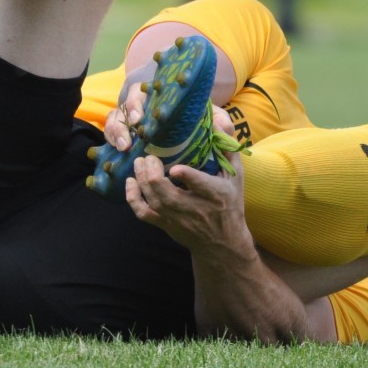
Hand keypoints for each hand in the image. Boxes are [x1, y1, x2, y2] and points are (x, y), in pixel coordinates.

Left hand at [125, 149, 251, 257]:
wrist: (222, 243)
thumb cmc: (230, 205)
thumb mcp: (236, 178)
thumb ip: (228, 151)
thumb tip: (219, 124)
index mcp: (215, 194)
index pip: (200, 186)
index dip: (187, 177)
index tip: (175, 168)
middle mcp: (195, 208)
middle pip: (167, 195)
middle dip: (152, 175)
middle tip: (148, 156)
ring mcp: (177, 219)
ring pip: (153, 202)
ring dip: (141, 181)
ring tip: (139, 163)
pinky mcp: (165, 225)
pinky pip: (143, 214)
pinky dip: (133, 198)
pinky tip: (130, 182)